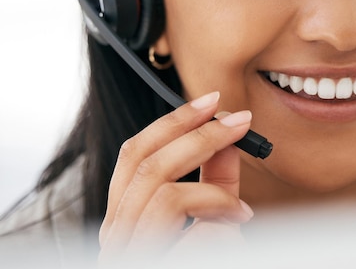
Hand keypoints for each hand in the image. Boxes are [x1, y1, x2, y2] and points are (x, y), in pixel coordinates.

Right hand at [98, 91, 254, 261]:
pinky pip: (182, 225)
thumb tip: (229, 139)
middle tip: (239, 119)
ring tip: (240, 197)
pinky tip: (235, 226)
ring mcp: (126, 254)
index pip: (135, 155)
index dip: (172, 123)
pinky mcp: (146, 265)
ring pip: (158, 187)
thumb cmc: (206, 261)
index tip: (212, 102)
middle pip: (143, 162)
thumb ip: (216, 186)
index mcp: (126, 219)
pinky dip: (215, 216)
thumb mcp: (212, 225)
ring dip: (210, 179)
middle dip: (196, 133)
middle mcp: (115, 237)